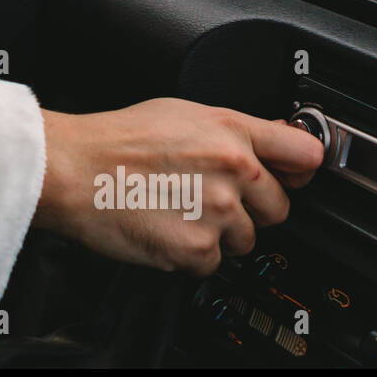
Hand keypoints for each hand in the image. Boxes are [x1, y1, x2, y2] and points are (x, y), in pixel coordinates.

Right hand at [34, 98, 324, 275]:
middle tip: (207, 198)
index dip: (299, 168)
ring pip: (247, 240)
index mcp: (231, 131)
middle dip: (250, 208)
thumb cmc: (113, 140)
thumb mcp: (179, 112)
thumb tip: (268, 140)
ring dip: (218, 234)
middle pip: (279, 207)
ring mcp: (218, 212)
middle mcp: (233, 170)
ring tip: (176, 212)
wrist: (71, 170)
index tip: (292, 176)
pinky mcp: (198, 249)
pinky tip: (165, 229)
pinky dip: (191, 255)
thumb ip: (230, 129)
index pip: (305, 153)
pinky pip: (214, 264)